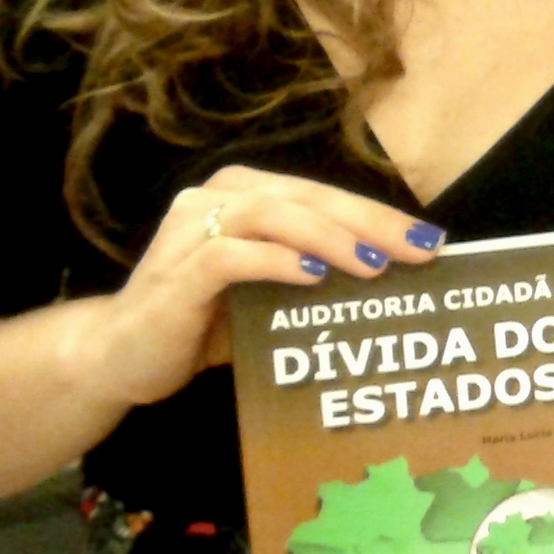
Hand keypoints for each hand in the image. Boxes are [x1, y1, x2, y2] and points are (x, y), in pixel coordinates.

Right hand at [78, 165, 444, 409]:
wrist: (119, 357)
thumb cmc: (204, 325)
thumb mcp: (270, 298)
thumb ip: (316, 279)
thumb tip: (398, 284)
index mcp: (248, 195)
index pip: (326, 198)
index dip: (381, 216)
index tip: (434, 242)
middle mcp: (219, 198)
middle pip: (309, 198)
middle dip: (371, 223)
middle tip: (421, 249)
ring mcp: (192, 228)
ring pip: (273, 214)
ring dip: (330, 238)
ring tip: (376, 263)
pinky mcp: (177, 269)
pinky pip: (231, 255)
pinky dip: (277, 262)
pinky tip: (314, 277)